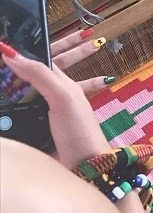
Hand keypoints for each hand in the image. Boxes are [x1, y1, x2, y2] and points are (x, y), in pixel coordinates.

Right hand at [0, 29, 114, 168]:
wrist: (85, 168)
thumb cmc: (81, 130)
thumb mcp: (63, 96)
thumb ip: (39, 74)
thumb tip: (10, 53)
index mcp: (60, 84)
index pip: (39, 59)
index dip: (22, 50)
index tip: (1, 43)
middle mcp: (48, 97)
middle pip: (22, 79)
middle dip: (7, 75)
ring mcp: (38, 115)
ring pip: (14, 99)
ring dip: (3, 96)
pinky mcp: (31, 132)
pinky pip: (12, 118)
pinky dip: (2, 115)